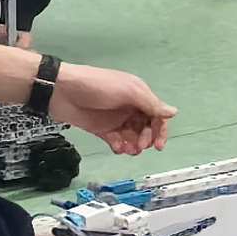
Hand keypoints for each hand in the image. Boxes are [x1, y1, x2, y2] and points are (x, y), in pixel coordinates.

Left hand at [52, 63, 173, 154]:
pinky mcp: (102, 130)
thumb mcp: (128, 91)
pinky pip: (117, 141)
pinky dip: (120, 146)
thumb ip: (150, 104)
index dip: (160, 130)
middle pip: (146, 128)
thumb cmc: (97, 86)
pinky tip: (117, 148)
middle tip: (140, 146)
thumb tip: (173, 112)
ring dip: (133, 145)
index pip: (157, 115)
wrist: (62, 91)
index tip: (158, 145)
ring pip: (133, 137)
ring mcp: (116, 119)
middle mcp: (129, 107)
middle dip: (146, 139)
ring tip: (127, 149)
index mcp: (138, 95)